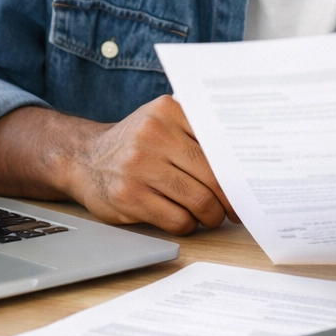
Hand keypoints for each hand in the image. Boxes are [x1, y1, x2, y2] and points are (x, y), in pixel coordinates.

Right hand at [0, 96, 237, 235]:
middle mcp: (152, 134)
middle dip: (230, 199)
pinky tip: (184, 218)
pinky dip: (187, 224)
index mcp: (168, 110)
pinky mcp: (128, 196)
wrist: (83, 158)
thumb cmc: (137, 143)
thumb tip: (246, 158)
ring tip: (211, 216)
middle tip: (237, 209)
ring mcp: (138, 166)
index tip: (252, 182)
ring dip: (211, 216)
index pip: (219, 142)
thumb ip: (197, 131)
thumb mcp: (162, 121)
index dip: (239, 168)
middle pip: (212, 175)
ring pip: (198, 201)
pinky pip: (177, 220)